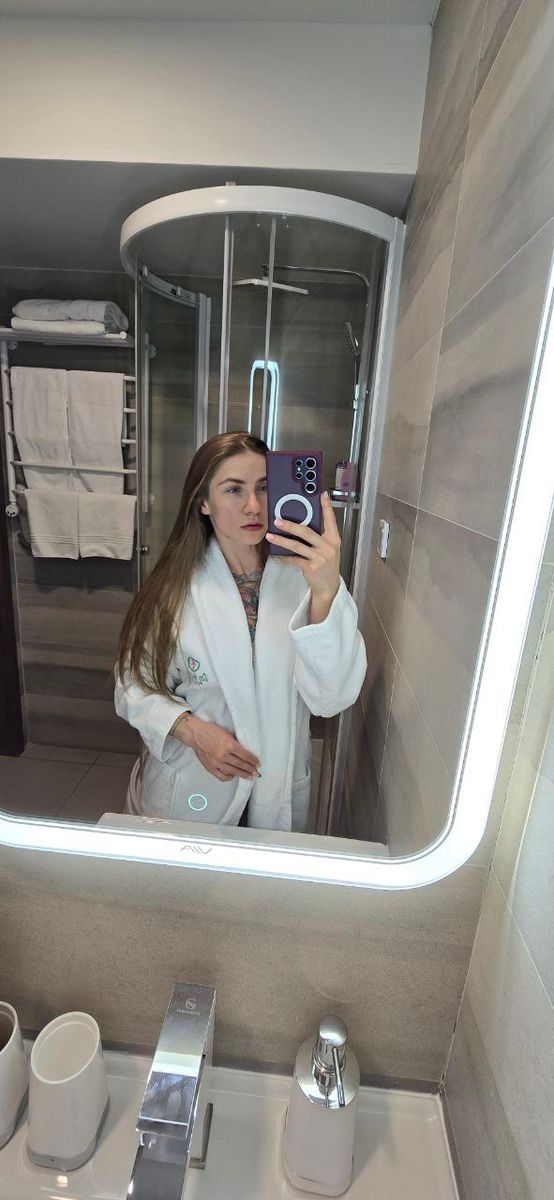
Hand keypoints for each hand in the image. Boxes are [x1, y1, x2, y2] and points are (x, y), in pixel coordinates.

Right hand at [174, 715, 260, 782]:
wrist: (196, 734)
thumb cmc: (211, 731)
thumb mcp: (227, 734)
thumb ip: (235, 744)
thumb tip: (245, 755)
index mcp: (229, 744)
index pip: (245, 755)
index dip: (253, 760)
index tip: (258, 763)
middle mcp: (223, 755)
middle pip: (241, 765)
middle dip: (250, 769)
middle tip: (256, 772)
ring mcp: (216, 762)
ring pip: (233, 771)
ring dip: (243, 774)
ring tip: (249, 776)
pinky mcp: (210, 767)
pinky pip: (222, 776)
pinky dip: (230, 777)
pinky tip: (234, 775)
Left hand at [266, 492, 340, 608]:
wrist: (329, 586)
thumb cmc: (326, 564)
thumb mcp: (328, 548)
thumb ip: (319, 536)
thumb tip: (302, 522)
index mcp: (334, 539)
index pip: (331, 520)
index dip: (326, 507)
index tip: (322, 494)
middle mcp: (329, 547)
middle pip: (307, 532)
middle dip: (290, 525)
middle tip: (277, 520)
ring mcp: (320, 558)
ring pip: (297, 546)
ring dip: (281, 540)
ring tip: (270, 536)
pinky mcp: (311, 567)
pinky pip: (293, 559)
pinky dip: (283, 557)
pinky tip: (275, 554)